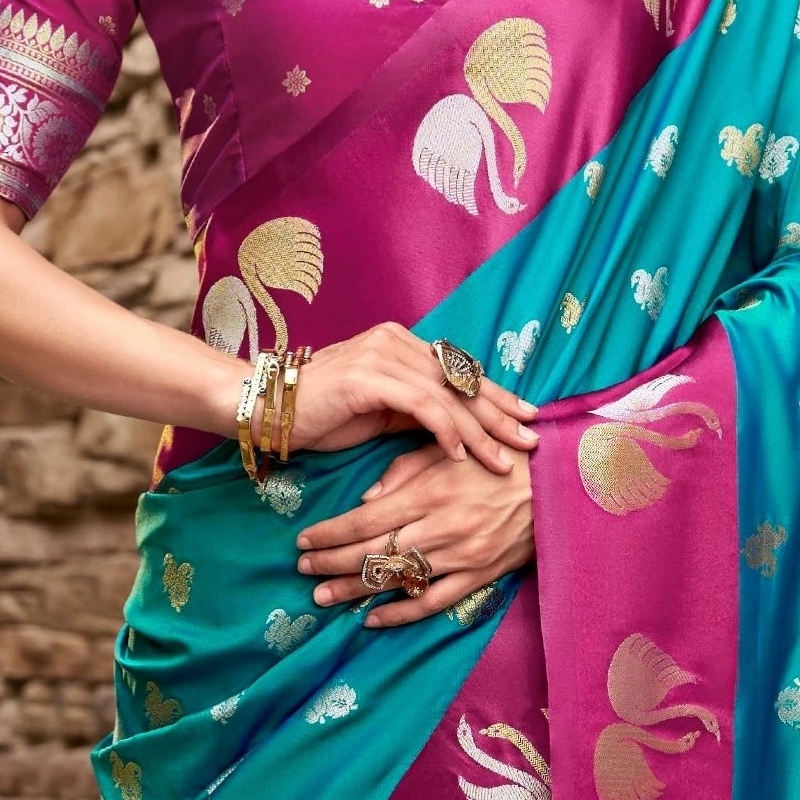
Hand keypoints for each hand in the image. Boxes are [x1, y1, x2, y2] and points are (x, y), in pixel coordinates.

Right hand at [287, 320, 536, 478]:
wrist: (267, 408)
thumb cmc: (320, 414)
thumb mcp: (379, 413)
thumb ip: (415, 411)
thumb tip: (457, 428)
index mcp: (399, 343)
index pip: (458, 371)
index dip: (495, 395)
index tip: (526, 418)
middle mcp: (395, 341)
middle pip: (461, 380)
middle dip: (500, 412)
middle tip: (532, 438)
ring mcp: (383, 355)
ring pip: (448, 395)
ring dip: (480, 430)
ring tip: (504, 459)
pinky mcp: (370, 376)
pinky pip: (421, 405)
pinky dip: (446, 430)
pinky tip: (461, 454)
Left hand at [298, 438, 537, 632]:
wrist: (560, 485)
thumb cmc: (499, 459)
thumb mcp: (449, 451)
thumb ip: (403, 471)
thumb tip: (364, 501)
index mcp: (430, 491)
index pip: (365, 519)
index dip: (329, 533)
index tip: (303, 541)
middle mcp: (441, 527)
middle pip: (373, 552)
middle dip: (331, 563)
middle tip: (303, 571)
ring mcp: (461, 556)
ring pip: (397, 579)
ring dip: (355, 590)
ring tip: (323, 597)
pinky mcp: (480, 575)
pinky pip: (433, 602)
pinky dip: (401, 613)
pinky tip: (372, 618)